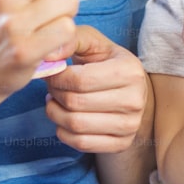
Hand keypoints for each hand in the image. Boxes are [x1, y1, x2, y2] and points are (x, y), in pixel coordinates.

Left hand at [45, 25, 148, 153]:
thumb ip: (72, 39)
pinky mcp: (122, 143)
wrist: (130, 88)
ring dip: (55, 113)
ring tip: (55, 101)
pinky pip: (81, 143)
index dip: (57, 77)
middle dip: (55, 93)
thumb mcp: (93, 42)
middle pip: (75, 103)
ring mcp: (130, 125)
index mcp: (129, 71)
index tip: (52, 72)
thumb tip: (49, 54)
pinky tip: (64, 118)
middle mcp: (135, 100)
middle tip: (52, 87)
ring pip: (75, 125)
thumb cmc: (106, 61)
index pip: (80, 80)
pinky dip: (63, 132)